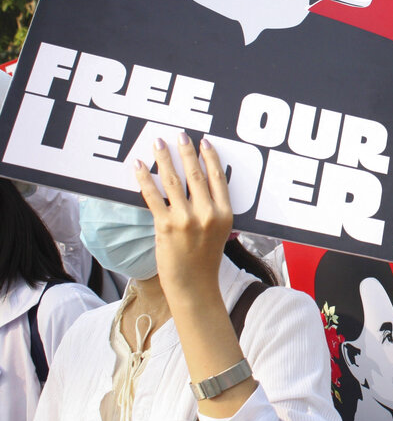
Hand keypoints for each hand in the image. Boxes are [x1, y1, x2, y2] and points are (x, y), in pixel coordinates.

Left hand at [135, 134, 232, 300]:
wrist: (193, 285)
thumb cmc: (205, 259)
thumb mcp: (220, 232)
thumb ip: (214, 209)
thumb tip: (201, 184)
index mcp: (224, 214)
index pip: (217, 178)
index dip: (210, 157)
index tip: (203, 142)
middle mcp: (206, 214)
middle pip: (195, 175)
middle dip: (186, 152)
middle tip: (179, 135)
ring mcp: (185, 220)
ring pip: (173, 181)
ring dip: (164, 158)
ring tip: (158, 143)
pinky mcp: (165, 226)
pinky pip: (153, 196)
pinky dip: (145, 179)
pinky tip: (140, 166)